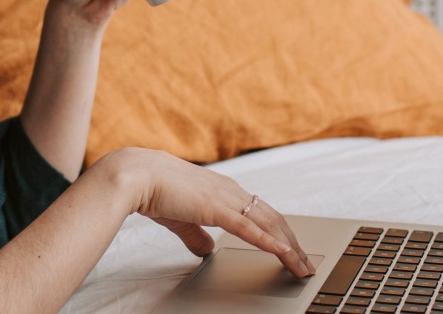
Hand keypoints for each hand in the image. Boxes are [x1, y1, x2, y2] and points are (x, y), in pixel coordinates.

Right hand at [93, 147, 314, 277]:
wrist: (137, 176)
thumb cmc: (155, 191)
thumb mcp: (182, 218)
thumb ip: (197, 234)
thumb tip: (207, 250)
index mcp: (225, 190)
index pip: (262, 213)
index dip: (280, 233)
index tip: (292, 250)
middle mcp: (232, 191)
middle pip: (274, 219)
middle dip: (293, 244)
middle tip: (306, 264)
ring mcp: (226, 198)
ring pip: (268, 224)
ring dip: (288, 247)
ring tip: (301, 266)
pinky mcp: (217, 208)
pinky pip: (249, 229)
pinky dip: (269, 242)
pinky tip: (283, 254)